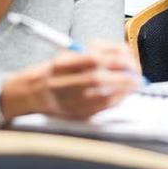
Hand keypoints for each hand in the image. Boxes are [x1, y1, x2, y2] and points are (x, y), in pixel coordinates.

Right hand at [0, 40, 141, 120]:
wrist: (31, 94)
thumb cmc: (54, 72)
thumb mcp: (67, 55)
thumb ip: (92, 55)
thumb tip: (123, 57)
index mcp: (60, 64)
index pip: (92, 59)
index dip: (115, 59)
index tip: (128, 59)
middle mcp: (62, 83)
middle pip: (98, 78)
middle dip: (122, 76)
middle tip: (136, 74)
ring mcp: (67, 101)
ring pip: (100, 96)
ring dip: (123, 90)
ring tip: (134, 84)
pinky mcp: (73, 114)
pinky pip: (99, 109)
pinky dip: (115, 101)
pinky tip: (122, 95)